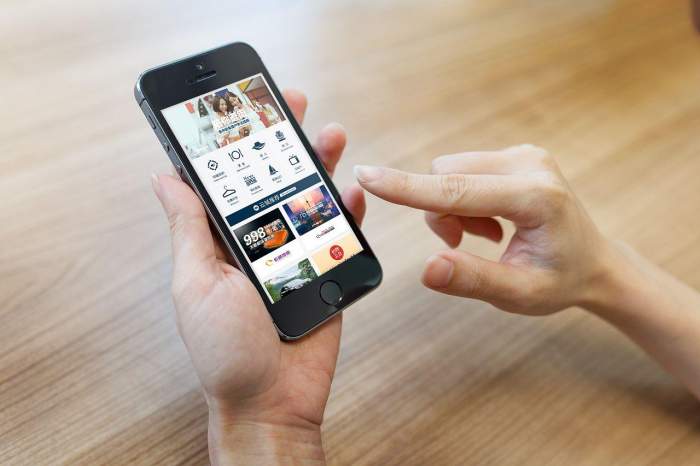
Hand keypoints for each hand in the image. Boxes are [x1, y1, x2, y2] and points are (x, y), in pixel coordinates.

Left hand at [152, 89, 365, 463]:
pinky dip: (349, 214)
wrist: (272, 402)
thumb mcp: (197, 284)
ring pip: (310, 201)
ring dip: (321, 165)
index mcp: (223, 240)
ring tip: (330, 135)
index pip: (229, 180)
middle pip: (275, 181)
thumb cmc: (225, 351)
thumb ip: (190, 229)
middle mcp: (260, 241)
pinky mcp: (326, 273)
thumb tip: (164, 177)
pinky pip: (340, 236)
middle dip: (285, 140)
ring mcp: (296, 256)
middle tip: (294, 103)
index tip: (245, 105)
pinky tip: (353, 194)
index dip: (237, 141)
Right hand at [355, 145, 610, 314]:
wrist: (594, 263)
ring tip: (486, 235)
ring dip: (453, 208)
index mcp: (536, 198)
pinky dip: (464, 199)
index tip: (366, 175)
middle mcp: (530, 164)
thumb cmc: (559, 281)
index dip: (407, 188)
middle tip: (466, 244)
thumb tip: (427, 269)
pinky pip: (463, 169)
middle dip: (441, 214)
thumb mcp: (518, 294)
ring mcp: (525, 154)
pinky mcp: (517, 154)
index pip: (457, 191)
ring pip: (450, 172)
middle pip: (447, 177)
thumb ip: (472, 280)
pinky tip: (493, 220)